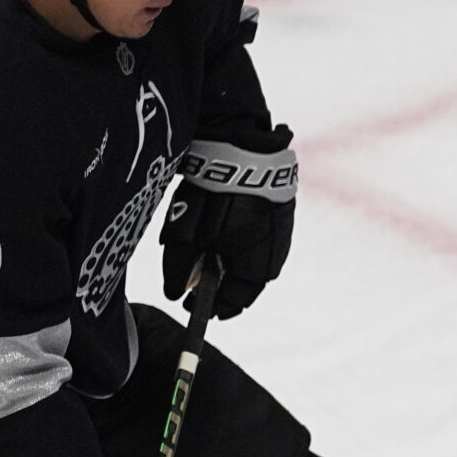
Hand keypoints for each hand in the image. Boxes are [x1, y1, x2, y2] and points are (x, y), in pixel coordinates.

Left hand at [163, 128, 297, 318]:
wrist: (243, 149)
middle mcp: (275, 255)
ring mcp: (281, 232)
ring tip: (207, 246)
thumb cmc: (215, 198)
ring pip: (252, 257)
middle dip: (220, 280)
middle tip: (195, 275)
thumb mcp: (189, 236)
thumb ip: (180, 268)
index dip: (212, 307)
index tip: (191, 305)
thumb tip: (175, 293)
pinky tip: (223, 225)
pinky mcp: (280, 212)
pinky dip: (239, 239)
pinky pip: (259, 237)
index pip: (236, 301)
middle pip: (245, 280)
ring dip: (230, 257)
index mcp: (257, 267)